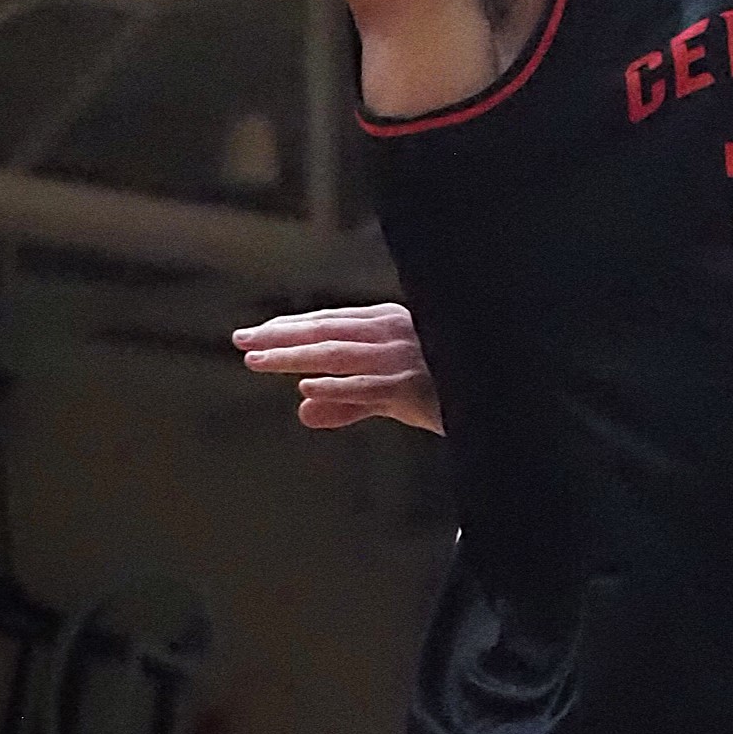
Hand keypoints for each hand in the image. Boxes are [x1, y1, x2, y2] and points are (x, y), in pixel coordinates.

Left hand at [232, 302, 442, 434]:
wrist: (490, 397)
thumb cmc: (443, 388)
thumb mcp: (391, 392)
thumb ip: (347, 401)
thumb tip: (303, 410)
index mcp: (389, 325)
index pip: (329, 322)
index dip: (290, 327)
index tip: (256, 333)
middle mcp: (392, 335)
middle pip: (327, 332)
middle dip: (281, 336)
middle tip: (242, 341)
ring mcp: (402, 360)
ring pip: (339, 354)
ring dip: (296, 356)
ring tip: (259, 360)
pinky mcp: (412, 388)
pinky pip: (367, 386)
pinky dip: (337, 386)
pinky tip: (308, 387)